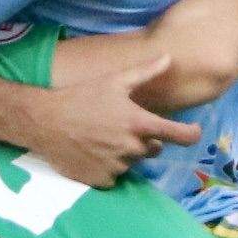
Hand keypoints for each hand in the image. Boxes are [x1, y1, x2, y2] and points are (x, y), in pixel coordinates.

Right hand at [26, 49, 200, 188]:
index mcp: (138, 124)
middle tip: (121, 127)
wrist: (43, 121)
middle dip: (143, 139)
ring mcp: (116, 166)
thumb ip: (145, 72)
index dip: (191, 134)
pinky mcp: (101, 180)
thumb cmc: (80, 97)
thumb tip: (169, 58)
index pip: (178, 135)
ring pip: (131, 162)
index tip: (194, 132)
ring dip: (124, 153)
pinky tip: (92, 152)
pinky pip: (114, 176)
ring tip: (101, 138)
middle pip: (153, 149)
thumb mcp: (113, 81)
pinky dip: (107, 167)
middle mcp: (131, 148)